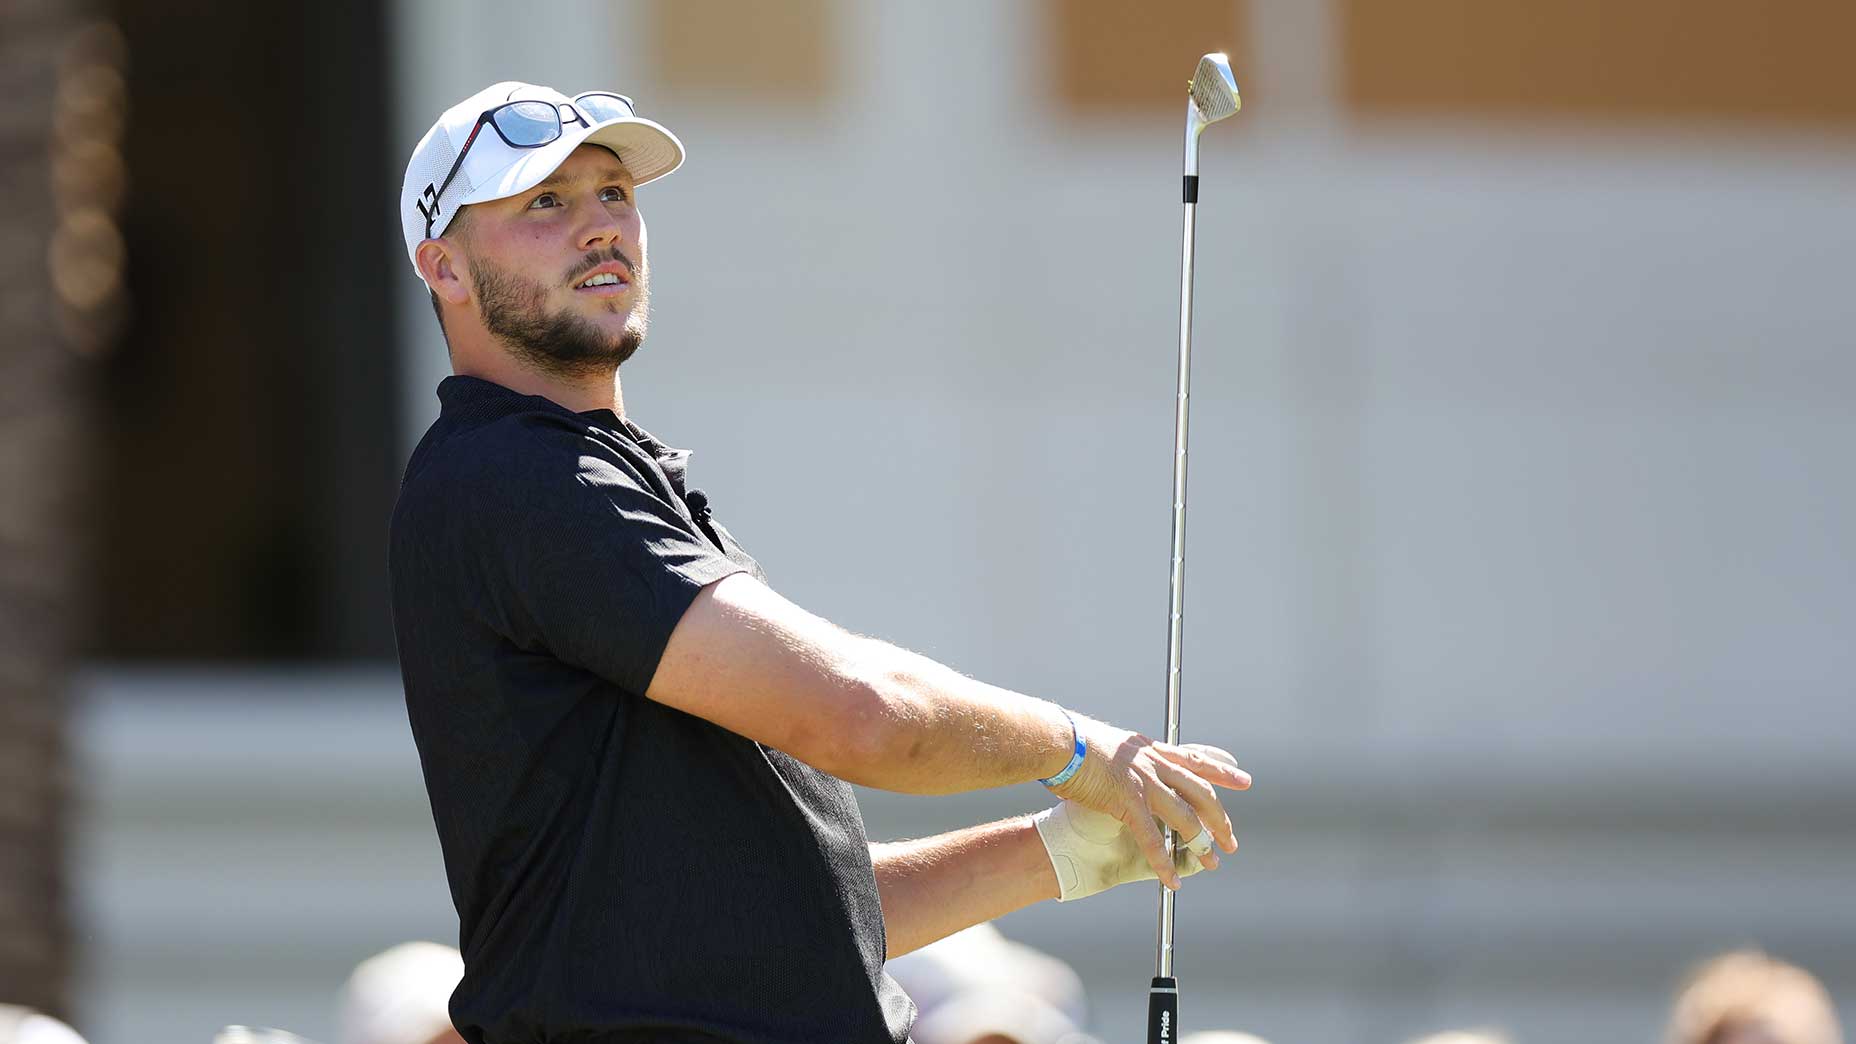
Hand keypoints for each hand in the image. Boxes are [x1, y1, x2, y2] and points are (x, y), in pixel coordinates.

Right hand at [1046, 715, 1250, 888]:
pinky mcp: (1127, 802)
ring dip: (1200, 844)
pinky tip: (1172, 880)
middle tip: (1231, 842)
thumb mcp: (1112, 745)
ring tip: (1212, 864)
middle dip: (1220, 820)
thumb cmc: (1074, 742)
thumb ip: (1129, 757)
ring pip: (1185, 818)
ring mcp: (1144, 783)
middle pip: (1201, 793)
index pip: (1196, 759)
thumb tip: (1129, 760)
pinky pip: (1152, 839)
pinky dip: (1163, 862)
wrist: (1058, 741)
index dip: (1222, 769)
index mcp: (1152, 750)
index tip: (1243, 777)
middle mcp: (1155, 764)